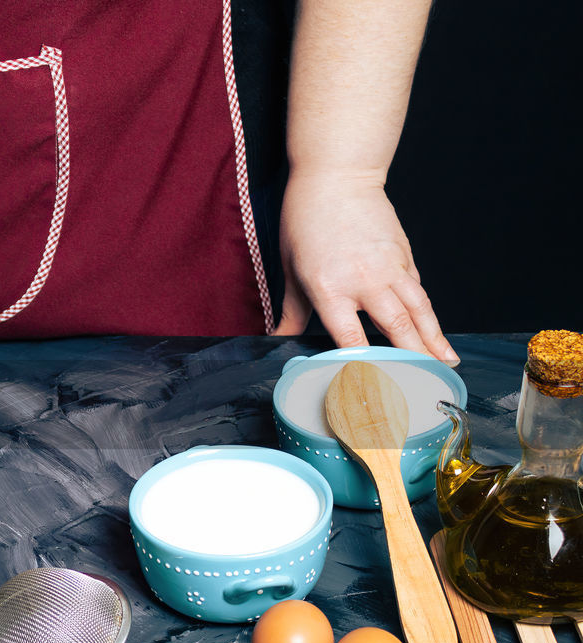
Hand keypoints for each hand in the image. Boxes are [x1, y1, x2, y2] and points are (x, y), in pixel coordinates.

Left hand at [274, 172, 457, 363]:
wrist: (337, 176)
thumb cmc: (306, 221)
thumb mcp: (290, 269)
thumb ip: (290, 311)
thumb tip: (278, 340)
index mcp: (330, 288)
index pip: (351, 336)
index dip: (365, 362)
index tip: (374, 384)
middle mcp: (365, 280)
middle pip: (396, 326)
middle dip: (414, 356)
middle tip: (428, 381)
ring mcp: (389, 267)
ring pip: (418, 309)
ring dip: (434, 337)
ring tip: (447, 362)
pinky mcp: (404, 255)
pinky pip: (417, 290)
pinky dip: (427, 312)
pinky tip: (435, 331)